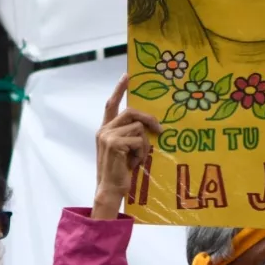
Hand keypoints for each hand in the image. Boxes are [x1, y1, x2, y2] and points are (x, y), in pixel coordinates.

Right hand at [93, 74, 162, 219]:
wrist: (110, 189)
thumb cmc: (120, 171)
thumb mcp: (124, 149)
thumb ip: (129, 135)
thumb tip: (149, 125)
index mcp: (105, 129)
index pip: (111, 104)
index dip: (119, 89)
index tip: (127, 75)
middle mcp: (104, 130)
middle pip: (131, 112)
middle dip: (148, 119)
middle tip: (160, 130)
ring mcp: (107, 136)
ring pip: (138, 128)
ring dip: (144, 145)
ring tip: (138, 158)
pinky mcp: (114, 143)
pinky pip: (138, 140)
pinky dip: (141, 152)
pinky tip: (134, 163)